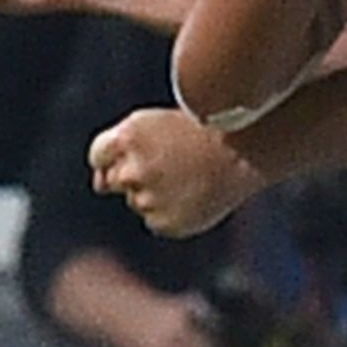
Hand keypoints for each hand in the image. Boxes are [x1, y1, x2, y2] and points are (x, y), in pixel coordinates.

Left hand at [95, 105, 264, 240]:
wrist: (248, 150)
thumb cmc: (205, 129)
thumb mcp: (158, 124)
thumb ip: (121, 150)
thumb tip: (98, 186)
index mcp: (128, 136)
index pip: (98, 155)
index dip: (116, 157)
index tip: (139, 155)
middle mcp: (133, 169)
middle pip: (114, 182)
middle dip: (134, 177)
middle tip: (170, 167)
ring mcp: (149, 198)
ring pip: (138, 202)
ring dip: (156, 194)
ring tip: (192, 177)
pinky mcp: (165, 222)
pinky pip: (157, 221)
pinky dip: (172, 212)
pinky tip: (196, 195)